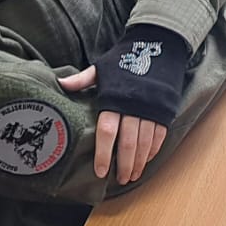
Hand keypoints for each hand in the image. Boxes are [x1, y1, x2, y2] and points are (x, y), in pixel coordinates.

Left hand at [56, 66, 168, 184]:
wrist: (158, 46)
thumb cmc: (125, 59)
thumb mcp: (102, 68)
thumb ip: (83, 79)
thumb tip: (61, 83)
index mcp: (115, 100)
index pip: (107, 132)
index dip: (104, 154)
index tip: (101, 171)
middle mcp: (134, 109)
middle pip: (128, 144)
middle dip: (124, 165)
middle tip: (119, 179)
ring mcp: (151, 111)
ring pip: (145, 144)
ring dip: (139, 163)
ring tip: (133, 176)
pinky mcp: (164, 112)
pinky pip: (159, 137)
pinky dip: (153, 151)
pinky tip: (147, 160)